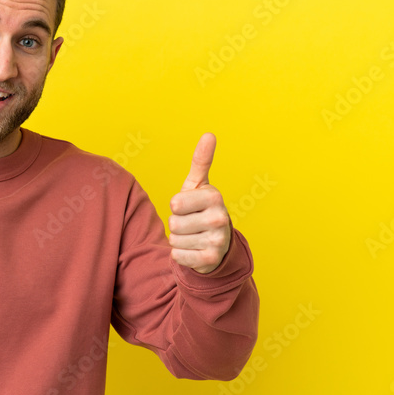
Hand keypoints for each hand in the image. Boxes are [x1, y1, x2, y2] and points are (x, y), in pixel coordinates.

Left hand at [168, 133, 231, 273]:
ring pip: (174, 240)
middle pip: (173, 223)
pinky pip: (178, 256)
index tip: (189, 207)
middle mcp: (220, 218)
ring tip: (193, 236)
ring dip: (179, 240)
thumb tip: (209, 134)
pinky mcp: (210, 260)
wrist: (217, 243)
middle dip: (176, 224)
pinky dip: (181, 255)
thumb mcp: (198, 186)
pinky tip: (194, 250)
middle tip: (191, 223)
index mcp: (214, 196)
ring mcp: (217, 240)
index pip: (174, 203)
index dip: (176, 206)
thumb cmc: (201, 209)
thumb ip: (201, 161)